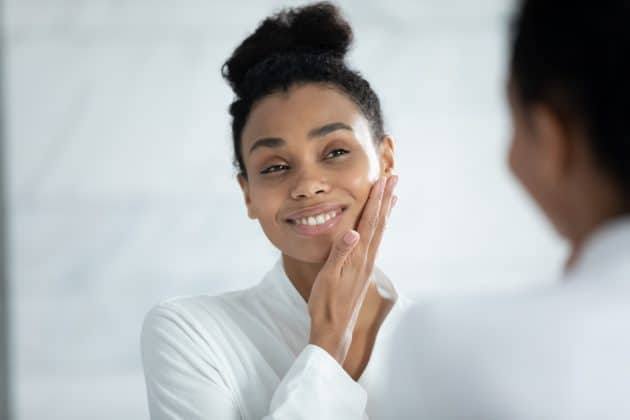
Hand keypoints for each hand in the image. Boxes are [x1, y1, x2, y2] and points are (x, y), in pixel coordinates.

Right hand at [307, 175, 397, 362]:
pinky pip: (375, 242)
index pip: (368, 223)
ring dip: (385, 211)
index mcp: (358, 257)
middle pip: (379, 223)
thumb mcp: (328, 278)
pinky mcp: (363, 271)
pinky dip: (379, 228)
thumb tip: (352, 232)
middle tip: (393, 178)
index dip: (375, 201)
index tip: (382, 181)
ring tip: (392, 196)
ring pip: (379, 232)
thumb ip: (340, 254)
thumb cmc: (326, 304)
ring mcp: (366, 265)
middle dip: (386, 200)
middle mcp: (366, 259)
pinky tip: (378, 226)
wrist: (334, 329)